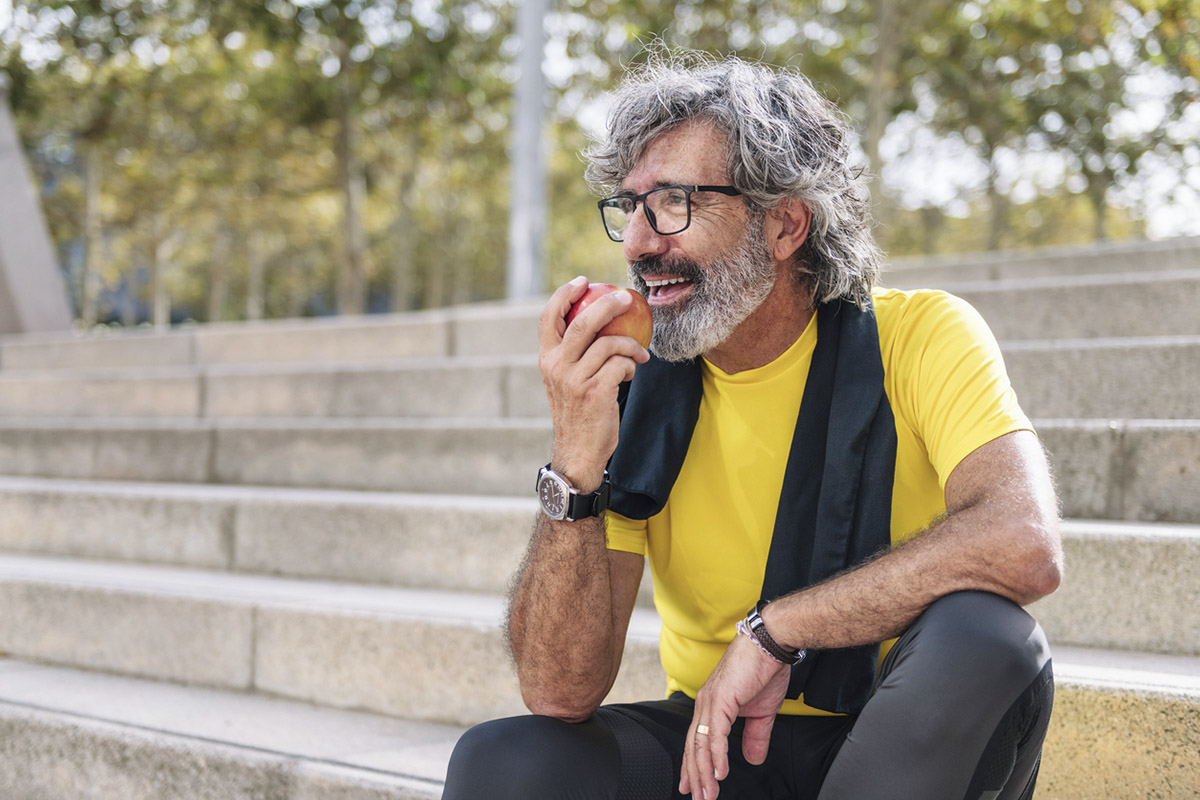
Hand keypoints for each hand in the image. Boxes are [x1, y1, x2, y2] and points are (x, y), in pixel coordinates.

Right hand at [538, 276, 649, 486]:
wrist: (578, 453)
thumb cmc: (578, 414)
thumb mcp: (565, 382)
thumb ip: (572, 355)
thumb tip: (596, 323)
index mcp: (546, 359)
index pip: (548, 317)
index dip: (564, 294)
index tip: (583, 282)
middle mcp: (556, 366)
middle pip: (583, 322)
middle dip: (607, 304)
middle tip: (625, 298)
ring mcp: (575, 379)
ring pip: (608, 344)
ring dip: (630, 345)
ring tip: (639, 355)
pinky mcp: (596, 392)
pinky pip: (620, 364)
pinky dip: (631, 365)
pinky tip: (632, 372)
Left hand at [680, 634, 790, 799]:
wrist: (770, 643)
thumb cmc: (764, 669)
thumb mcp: (762, 711)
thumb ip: (755, 735)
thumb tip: (753, 759)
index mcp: (711, 705)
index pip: (697, 741)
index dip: (693, 765)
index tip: (691, 785)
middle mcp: (705, 703)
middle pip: (695, 746)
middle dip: (695, 775)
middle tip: (697, 798)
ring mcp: (711, 701)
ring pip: (702, 744)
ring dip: (704, 772)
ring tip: (708, 794)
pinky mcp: (721, 699)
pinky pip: (716, 734)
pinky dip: (717, 755)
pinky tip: (719, 773)